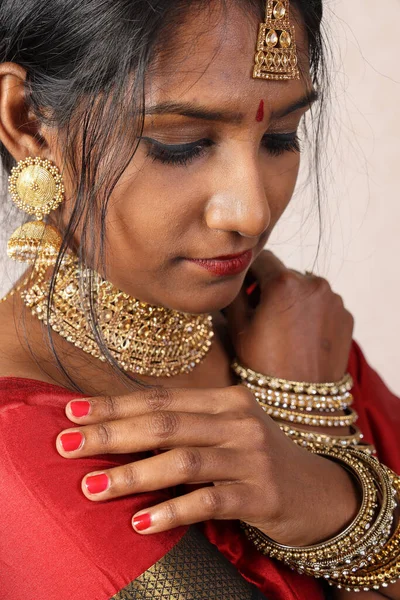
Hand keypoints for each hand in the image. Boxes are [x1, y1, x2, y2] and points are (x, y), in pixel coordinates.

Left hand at [56, 385, 357, 543]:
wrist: (321, 490)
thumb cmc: (260, 459)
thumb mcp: (227, 432)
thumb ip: (186, 427)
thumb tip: (123, 432)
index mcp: (226, 399)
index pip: (161, 399)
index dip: (115, 405)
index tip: (73, 411)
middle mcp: (238, 421)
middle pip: (165, 424)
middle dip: (111, 434)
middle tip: (67, 445)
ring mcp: (252, 457)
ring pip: (182, 461)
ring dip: (133, 475)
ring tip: (92, 488)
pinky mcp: (262, 495)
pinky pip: (209, 501)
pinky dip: (173, 511)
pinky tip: (141, 522)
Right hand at [226, 250, 353, 381]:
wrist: (301, 400)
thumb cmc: (264, 365)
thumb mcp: (239, 327)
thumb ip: (234, 293)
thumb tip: (233, 278)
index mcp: (284, 283)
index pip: (262, 259)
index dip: (249, 273)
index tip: (245, 291)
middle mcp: (314, 284)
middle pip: (285, 274)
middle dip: (272, 288)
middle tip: (262, 316)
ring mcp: (334, 300)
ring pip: (306, 289)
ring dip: (294, 300)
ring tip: (284, 329)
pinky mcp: (346, 315)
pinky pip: (323, 305)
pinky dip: (312, 314)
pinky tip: (301, 337)